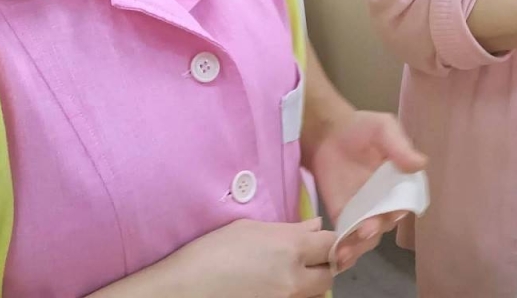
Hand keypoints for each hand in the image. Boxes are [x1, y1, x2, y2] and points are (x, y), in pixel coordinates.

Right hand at [158, 218, 335, 297]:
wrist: (186, 290)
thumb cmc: (213, 252)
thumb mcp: (250, 229)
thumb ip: (290, 229)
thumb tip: (316, 226)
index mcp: (291, 247)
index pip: (331, 244)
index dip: (327, 241)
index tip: (319, 241)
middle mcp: (295, 277)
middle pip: (330, 274)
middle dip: (324, 264)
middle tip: (308, 259)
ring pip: (316, 293)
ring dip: (311, 283)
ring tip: (289, 274)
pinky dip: (295, 295)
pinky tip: (276, 287)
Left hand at [308, 111, 426, 272]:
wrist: (327, 131)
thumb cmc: (360, 128)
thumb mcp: (383, 128)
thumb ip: (399, 146)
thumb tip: (420, 164)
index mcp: (400, 183)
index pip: (405, 202)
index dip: (399, 209)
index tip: (392, 213)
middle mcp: (385, 201)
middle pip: (385, 223)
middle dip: (377, 230)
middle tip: (365, 231)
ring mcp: (363, 211)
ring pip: (368, 236)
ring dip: (360, 245)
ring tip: (347, 249)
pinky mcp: (343, 216)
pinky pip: (347, 237)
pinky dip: (344, 248)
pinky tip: (337, 255)